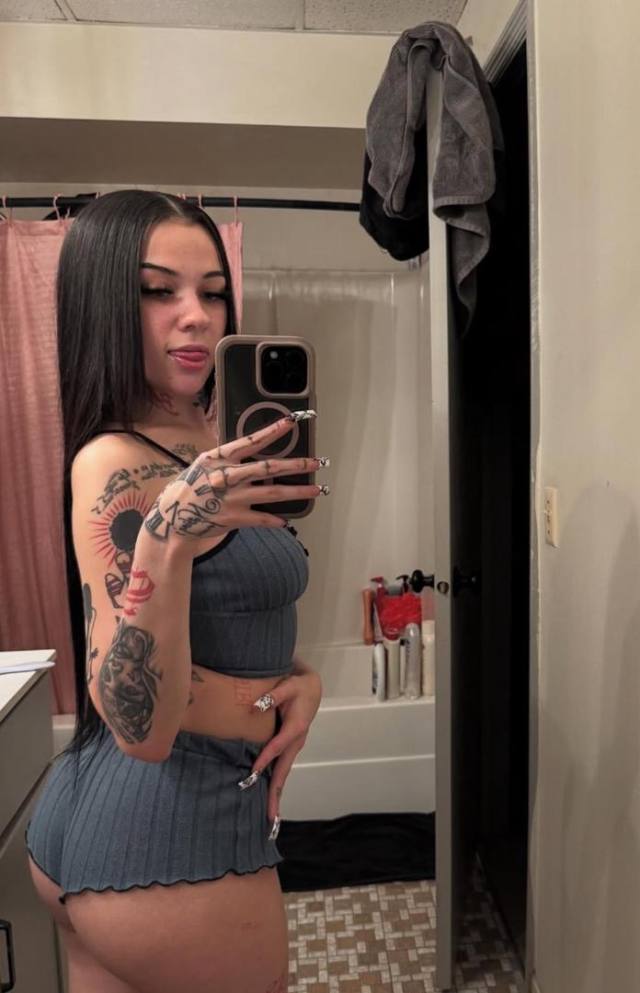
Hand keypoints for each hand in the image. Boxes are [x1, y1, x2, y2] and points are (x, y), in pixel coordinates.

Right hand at [143, 412, 325, 558]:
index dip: (273, 432)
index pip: (251, 441)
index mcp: (219, 458)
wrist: (172, 518)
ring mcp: (232, 498)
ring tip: (316, 489)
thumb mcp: (204, 465)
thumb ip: (228, 459)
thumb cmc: (189, 488)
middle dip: (297, 465)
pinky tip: (287, 520)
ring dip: (297, 491)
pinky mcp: (234, 518)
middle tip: (317, 462)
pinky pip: (262, 518)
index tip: (292, 423)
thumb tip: (254, 452)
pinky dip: (275, 519)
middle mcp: (227, 476)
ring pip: (273, 493)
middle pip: (269, 468)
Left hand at [251, 666, 321, 824]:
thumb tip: (254, 706)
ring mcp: (293, 747)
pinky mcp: (289, 748)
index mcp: (296, 728)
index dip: (264, 760)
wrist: (312, 689)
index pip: (277, 747)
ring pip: (283, 774)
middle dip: (276, 795)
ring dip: (276, 795)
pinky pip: (281, 769)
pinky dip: (276, 785)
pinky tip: (269, 798)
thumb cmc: (299, 686)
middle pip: (283, 772)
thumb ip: (272, 696)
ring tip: (270, 817)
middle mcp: (296, 742)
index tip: (252, 774)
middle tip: (270, 818)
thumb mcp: (288, 685)